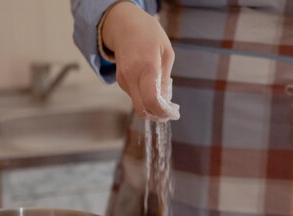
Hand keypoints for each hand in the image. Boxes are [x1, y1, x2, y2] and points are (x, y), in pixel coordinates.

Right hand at [102, 2, 177, 119]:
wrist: (124, 24)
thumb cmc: (149, 35)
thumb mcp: (166, 53)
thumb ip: (165, 80)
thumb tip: (165, 102)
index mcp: (146, 67)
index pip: (151, 101)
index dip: (162, 112)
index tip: (172, 113)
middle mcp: (131, 76)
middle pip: (142, 109)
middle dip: (156, 114)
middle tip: (168, 111)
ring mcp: (123, 79)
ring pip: (139, 104)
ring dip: (151, 105)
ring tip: (162, 93)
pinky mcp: (120, 81)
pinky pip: (135, 96)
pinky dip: (144, 97)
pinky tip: (151, 86)